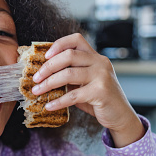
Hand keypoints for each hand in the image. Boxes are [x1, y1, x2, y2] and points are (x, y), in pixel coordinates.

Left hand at [31, 33, 144, 147]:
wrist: (120, 116)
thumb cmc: (99, 99)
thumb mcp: (85, 83)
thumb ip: (71, 75)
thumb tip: (43, 75)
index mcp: (95, 57)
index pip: (76, 39)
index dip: (58, 44)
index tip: (45, 56)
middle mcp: (100, 63)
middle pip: (68, 56)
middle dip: (48, 67)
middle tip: (35, 78)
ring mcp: (102, 76)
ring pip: (68, 74)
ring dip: (48, 84)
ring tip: (37, 91)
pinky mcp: (101, 92)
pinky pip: (73, 95)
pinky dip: (58, 101)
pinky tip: (49, 106)